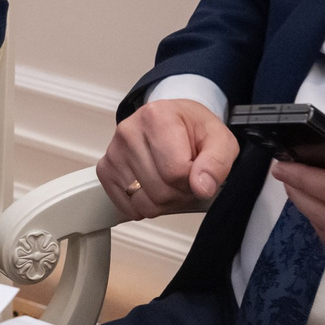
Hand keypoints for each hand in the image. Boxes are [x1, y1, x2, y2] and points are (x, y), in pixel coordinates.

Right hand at [97, 98, 240, 220]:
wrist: (174, 121)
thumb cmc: (194, 130)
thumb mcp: (220, 140)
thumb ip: (216, 163)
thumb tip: (201, 187)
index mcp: (156, 117)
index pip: (176, 172)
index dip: (194, 181)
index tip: (197, 170)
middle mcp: (128, 131)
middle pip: (159, 192)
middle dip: (179, 194)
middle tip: (185, 177)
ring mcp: (114, 152)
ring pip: (143, 204)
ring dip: (163, 202)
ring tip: (169, 180)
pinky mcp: (105, 170)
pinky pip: (127, 207)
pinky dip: (144, 205)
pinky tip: (152, 185)